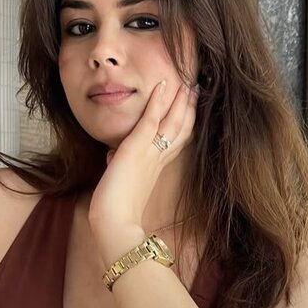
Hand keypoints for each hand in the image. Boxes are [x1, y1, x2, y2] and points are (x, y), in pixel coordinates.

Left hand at [88, 79, 198, 260]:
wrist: (115, 225)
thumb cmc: (116, 213)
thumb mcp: (120, 183)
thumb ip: (119, 166)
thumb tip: (110, 156)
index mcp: (157, 168)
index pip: (175, 140)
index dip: (184, 122)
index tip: (189, 108)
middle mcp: (158, 159)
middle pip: (181, 128)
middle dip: (190, 108)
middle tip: (197, 89)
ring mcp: (149, 153)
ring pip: (173, 121)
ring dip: (181, 100)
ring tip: (188, 82)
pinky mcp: (136, 148)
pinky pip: (151, 120)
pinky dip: (158, 101)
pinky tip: (164, 85)